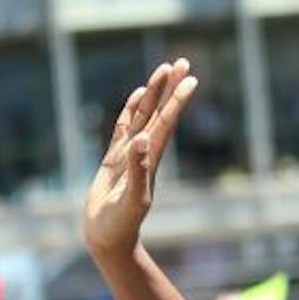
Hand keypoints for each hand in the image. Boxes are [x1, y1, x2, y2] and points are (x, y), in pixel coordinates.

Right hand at [83, 59, 198, 259]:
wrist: (108, 238)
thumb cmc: (121, 224)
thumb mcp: (131, 199)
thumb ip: (137, 170)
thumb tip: (142, 140)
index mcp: (151, 158)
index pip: (166, 122)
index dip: (177, 100)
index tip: (190, 78)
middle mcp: (144, 151)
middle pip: (159, 112)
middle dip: (170, 87)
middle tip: (182, 61)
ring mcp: (129, 154)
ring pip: (143, 115)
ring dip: (154, 93)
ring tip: (163, 68)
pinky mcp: (115, 159)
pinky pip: (124, 127)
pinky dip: (130, 110)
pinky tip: (136, 96)